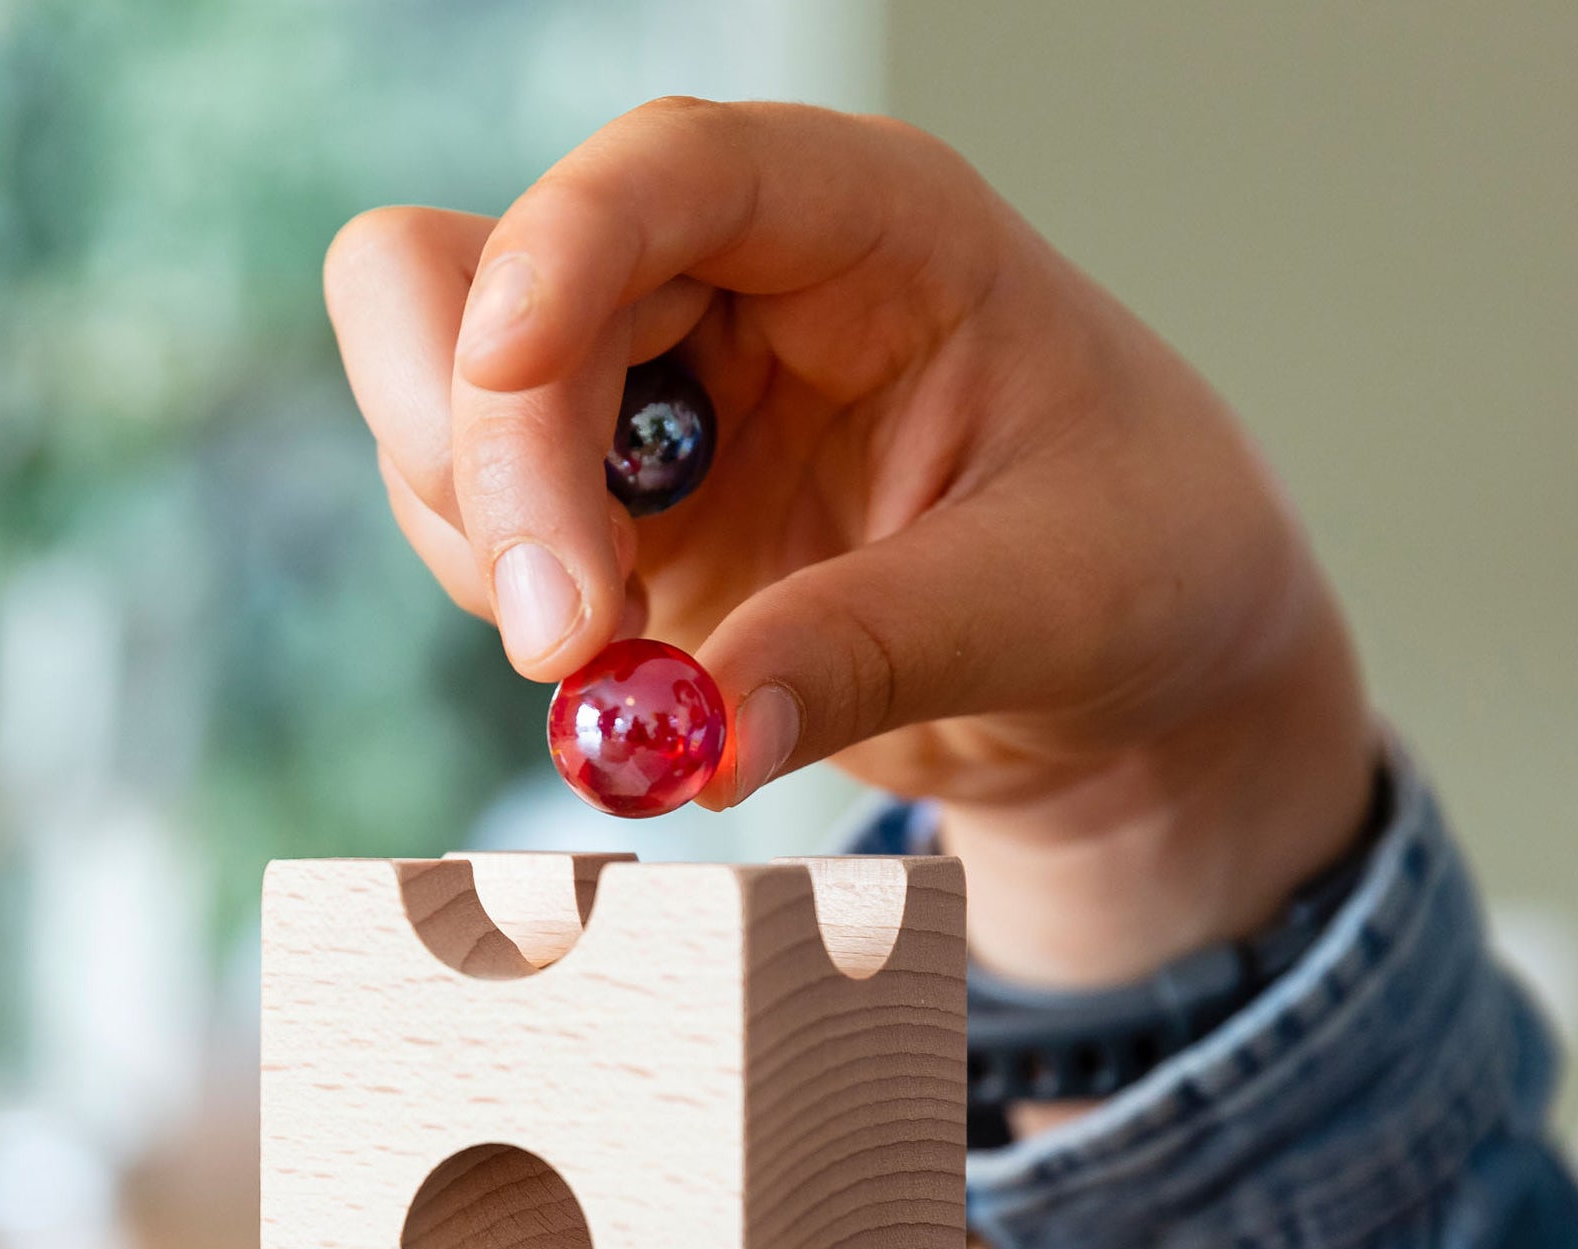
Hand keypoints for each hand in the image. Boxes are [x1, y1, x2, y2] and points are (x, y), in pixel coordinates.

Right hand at [325, 100, 1373, 982]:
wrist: (1124, 668)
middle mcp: (728, 288)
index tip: (507, 378)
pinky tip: (632, 677)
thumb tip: (700, 742)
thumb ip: (872, 653)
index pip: (672, 171)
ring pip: (445, 408)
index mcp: (866, 227)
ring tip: (627, 667)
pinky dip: (519, 616)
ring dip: (491, 550)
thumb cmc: (1137, 566)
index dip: (560, 250)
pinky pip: (481, 535)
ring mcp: (652, 404)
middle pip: (476, 283)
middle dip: (486, 459)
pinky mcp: (615, 520)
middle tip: (564, 642)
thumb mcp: (1046, 600)